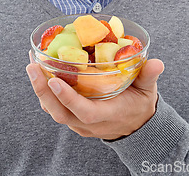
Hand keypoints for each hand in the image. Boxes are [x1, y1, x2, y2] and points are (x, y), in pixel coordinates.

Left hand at [26, 58, 163, 139]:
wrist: (136, 126)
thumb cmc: (140, 105)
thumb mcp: (148, 91)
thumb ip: (149, 76)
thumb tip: (157, 62)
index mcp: (107, 115)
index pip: (84, 111)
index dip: (67, 97)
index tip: (54, 79)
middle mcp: (89, 122)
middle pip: (60, 112)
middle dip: (43, 90)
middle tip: (32, 66)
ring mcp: (79, 123)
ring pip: (53, 110)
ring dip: (39, 89)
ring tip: (32, 64)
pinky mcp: (74, 118)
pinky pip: (54, 107)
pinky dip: (44, 91)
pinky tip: (39, 72)